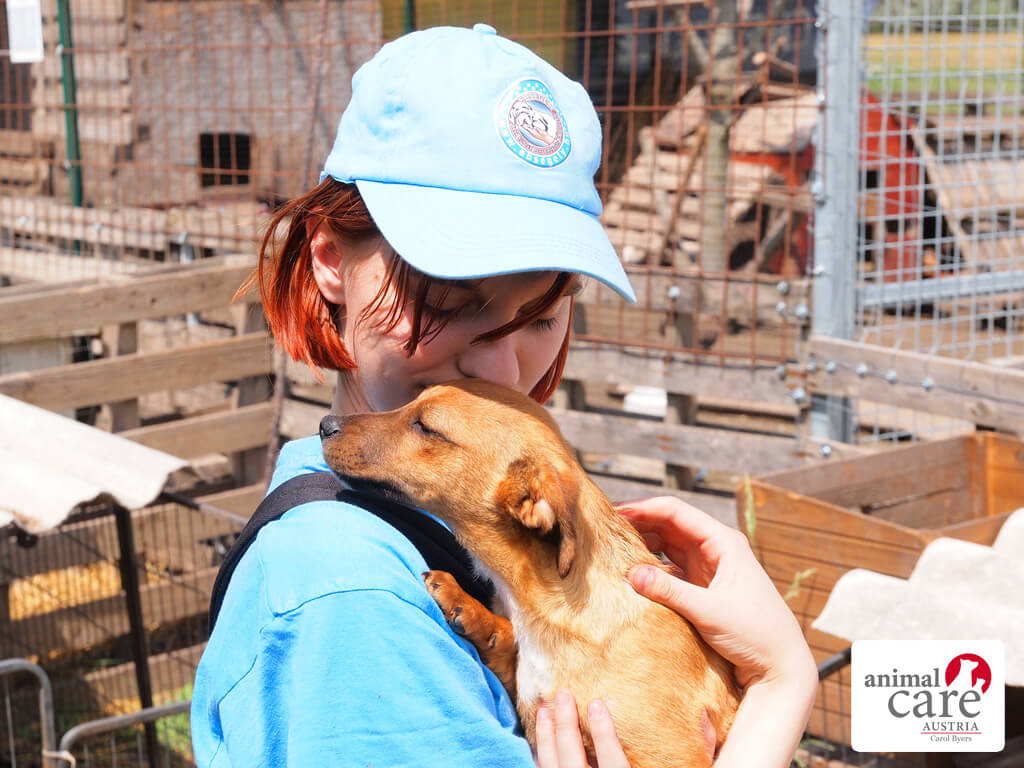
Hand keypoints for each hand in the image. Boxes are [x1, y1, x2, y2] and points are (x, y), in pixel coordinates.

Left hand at [534, 691, 628, 767]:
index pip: (611, 759)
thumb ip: (626, 754)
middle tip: (564, 693)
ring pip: (550, 763)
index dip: (604, 733)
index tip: (597, 704)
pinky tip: (540, 736)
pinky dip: (540, 751)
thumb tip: (640, 727)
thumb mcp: (635, 765)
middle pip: (572, 755)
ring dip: (545, 735)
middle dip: (566, 724)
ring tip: (543, 709)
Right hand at [619, 496, 814, 689]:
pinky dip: (652, 568)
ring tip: (613, 549)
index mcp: (723, 541)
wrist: (780, 665)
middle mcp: (716, 549)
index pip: (676, 512)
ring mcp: (710, 568)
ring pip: (669, 546)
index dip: (644, 508)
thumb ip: (670, 591)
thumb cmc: (756, 633)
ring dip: (643, 546)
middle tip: (606, 532)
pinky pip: (672, 568)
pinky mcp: (704, 588)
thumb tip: (630, 573)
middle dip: (639, 525)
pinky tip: (633, 573)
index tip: (614, 514)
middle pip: (669, 525)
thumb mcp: (710, 612)